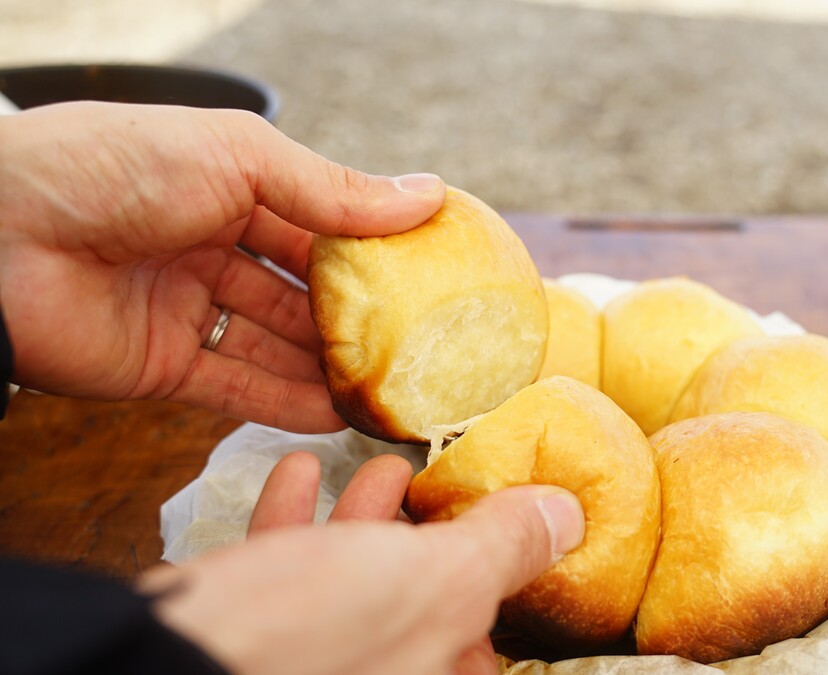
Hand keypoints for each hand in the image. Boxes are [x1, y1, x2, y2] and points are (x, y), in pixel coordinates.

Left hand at [0, 102, 445, 431]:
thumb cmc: (113, 169)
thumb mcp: (238, 159)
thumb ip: (332, 191)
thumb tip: (428, 196)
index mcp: (226, 185)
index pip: (316, 223)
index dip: (371, 249)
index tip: (431, 275)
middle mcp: (209, 245)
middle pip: (300, 290)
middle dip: (357, 317)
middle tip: (422, 344)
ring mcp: (185, 308)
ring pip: (277, 343)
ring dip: (331, 367)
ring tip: (394, 388)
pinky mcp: (161, 366)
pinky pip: (237, 387)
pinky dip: (286, 403)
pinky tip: (339, 414)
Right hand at [140, 453, 584, 674]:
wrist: (166, 662)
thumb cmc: (311, 637)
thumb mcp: (437, 579)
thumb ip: (503, 548)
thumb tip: (569, 516)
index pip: (482, 650)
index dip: (498, 586)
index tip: (500, 524)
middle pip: (414, 611)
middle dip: (428, 537)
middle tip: (440, 487)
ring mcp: (308, 664)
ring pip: (347, 586)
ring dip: (365, 517)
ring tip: (380, 466)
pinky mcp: (248, 635)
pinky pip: (281, 575)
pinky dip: (295, 518)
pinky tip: (298, 470)